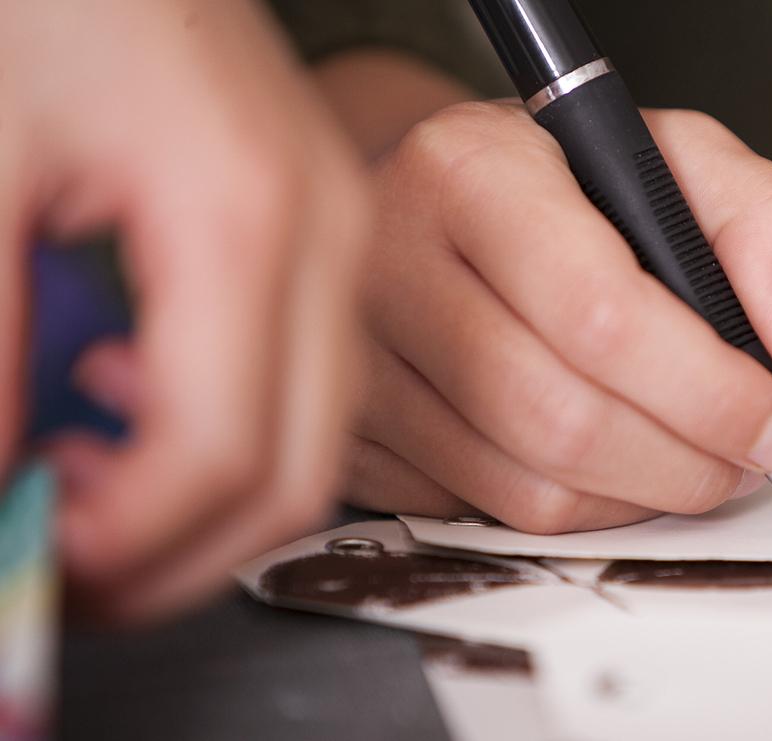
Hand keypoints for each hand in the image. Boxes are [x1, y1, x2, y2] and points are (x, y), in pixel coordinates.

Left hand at [2, 0, 369, 621]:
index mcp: (247, 217)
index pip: (223, 450)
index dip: (126, 541)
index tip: (34, 562)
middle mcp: (326, 238)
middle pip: (296, 476)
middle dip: (174, 558)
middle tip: (60, 570)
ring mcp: (339, 239)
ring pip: (315, 442)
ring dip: (199, 503)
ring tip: (76, 490)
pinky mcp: (320, 233)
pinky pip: (305, 382)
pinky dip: (222, 433)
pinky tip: (121, 398)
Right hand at [342, 99, 771, 532]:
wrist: (452, 204)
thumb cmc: (576, 184)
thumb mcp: (692, 162)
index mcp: (471, 170)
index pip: (599, 314)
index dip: (708, 392)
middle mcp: (387, 263)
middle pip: (562, 421)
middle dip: (689, 463)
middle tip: (753, 457)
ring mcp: (359, 362)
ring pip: (526, 489)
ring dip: (643, 497)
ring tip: (696, 458)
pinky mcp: (356, 438)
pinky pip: (489, 515)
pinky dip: (579, 511)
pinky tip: (615, 463)